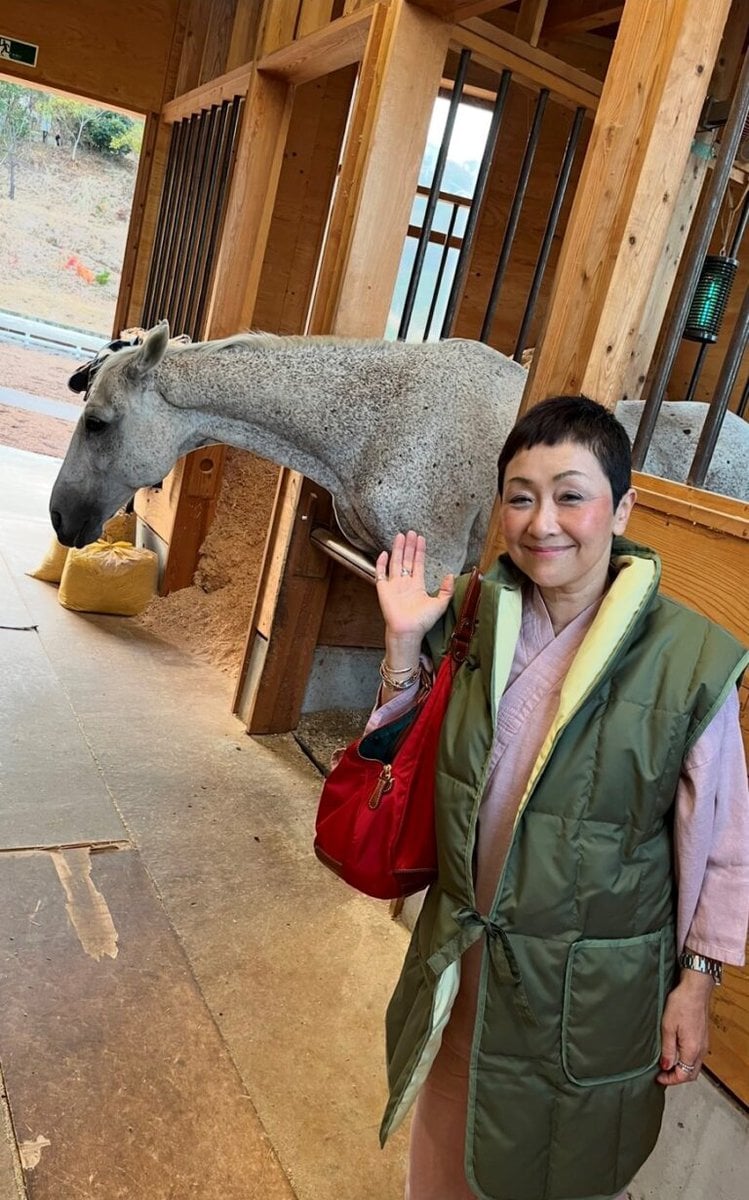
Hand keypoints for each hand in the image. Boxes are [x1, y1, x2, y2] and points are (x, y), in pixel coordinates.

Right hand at [375, 532, 453, 663]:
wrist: (408, 630)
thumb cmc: (423, 621)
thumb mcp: (440, 604)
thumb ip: (446, 590)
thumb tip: (451, 575)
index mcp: (417, 585)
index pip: (418, 563)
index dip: (420, 551)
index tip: (421, 539)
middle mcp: (405, 583)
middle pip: (407, 560)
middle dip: (409, 546)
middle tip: (411, 532)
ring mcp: (393, 585)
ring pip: (395, 563)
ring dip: (398, 549)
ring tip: (400, 536)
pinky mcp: (383, 590)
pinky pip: (380, 574)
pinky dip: (381, 564)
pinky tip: (384, 553)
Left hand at [657, 971, 713, 1086]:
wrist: (695, 989)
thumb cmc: (681, 1004)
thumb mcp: (668, 1027)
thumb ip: (667, 1049)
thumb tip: (665, 1066)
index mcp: (692, 1050)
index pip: (683, 1075)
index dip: (670, 1079)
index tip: (658, 1077)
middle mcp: (701, 1050)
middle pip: (691, 1073)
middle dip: (677, 1077)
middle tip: (663, 1074)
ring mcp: (703, 1043)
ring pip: (694, 1065)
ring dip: (682, 1068)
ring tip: (667, 1064)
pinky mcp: (703, 1036)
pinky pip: (696, 1056)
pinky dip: (687, 1060)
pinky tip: (676, 1052)